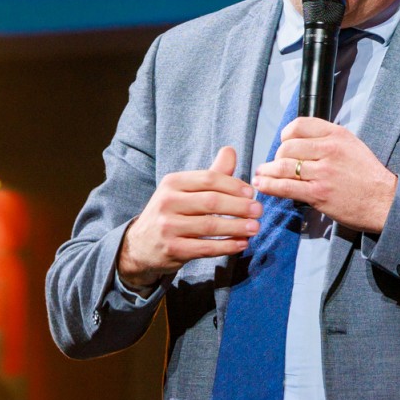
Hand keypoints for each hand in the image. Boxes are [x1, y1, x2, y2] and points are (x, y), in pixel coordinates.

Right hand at [116, 146, 261, 289]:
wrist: (141, 245)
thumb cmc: (171, 213)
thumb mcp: (184, 190)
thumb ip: (211, 174)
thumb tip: (231, 150)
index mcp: (172, 183)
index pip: (209, 179)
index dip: (234, 185)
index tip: (252, 193)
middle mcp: (167, 202)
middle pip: (211, 202)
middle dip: (240, 206)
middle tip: (259, 211)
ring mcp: (168, 227)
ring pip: (210, 226)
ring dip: (237, 227)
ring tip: (255, 228)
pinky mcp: (172, 249)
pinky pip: (206, 248)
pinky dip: (227, 246)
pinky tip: (242, 244)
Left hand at [254, 117, 399, 234]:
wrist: (383, 201)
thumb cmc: (368, 175)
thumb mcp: (352, 145)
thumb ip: (328, 139)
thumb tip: (301, 140)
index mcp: (337, 135)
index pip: (300, 125)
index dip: (286, 134)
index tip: (284, 143)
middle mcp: (328, 150)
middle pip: (287, 146)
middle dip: (276, 156)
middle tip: (274, 164)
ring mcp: (322, 172)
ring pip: (282, 166)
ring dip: (267, 170)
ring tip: (261, 174)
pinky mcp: (317, 193)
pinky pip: (284, 187)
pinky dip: (268, 185)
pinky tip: (262, 184)